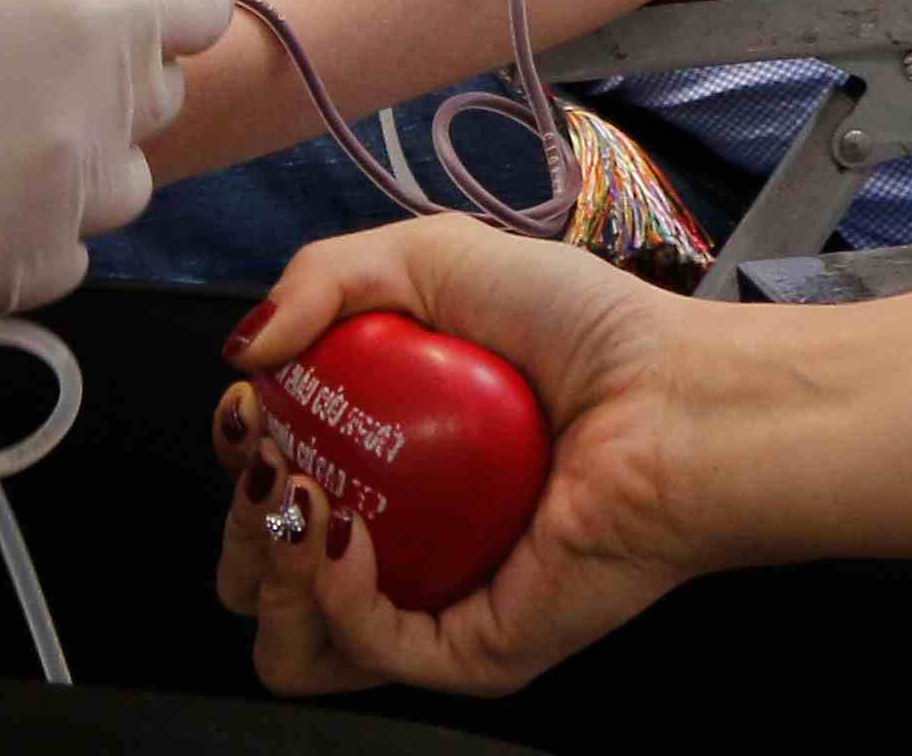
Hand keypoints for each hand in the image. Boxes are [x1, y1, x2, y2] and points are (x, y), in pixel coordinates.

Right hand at [0, 0, 230, 315]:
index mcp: (92, 17)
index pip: (204, 9)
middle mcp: (85, 121)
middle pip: (159, 97)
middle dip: (115, 66)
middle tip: (18, 47)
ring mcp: (34, 210)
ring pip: (118, 188)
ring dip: (79, 155)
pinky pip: (56, 260)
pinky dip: (29, 228)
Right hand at [210, 219, 736, 695]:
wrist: (675, 397)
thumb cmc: (588, 331)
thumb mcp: (439, 259)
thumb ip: (327, 276)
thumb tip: (242, 349)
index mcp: (387, 467)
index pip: (268, 498)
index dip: (238, 458)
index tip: (248, 406)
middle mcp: (402, 544)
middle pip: (257, 577)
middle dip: (237, 517)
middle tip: (269, 453)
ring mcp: (434, 605)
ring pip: (290, 642)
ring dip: (267, 566)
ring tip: (307, 490)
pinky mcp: (473, 649)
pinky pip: (370, 652)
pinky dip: (336, 591)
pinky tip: (347, 525)